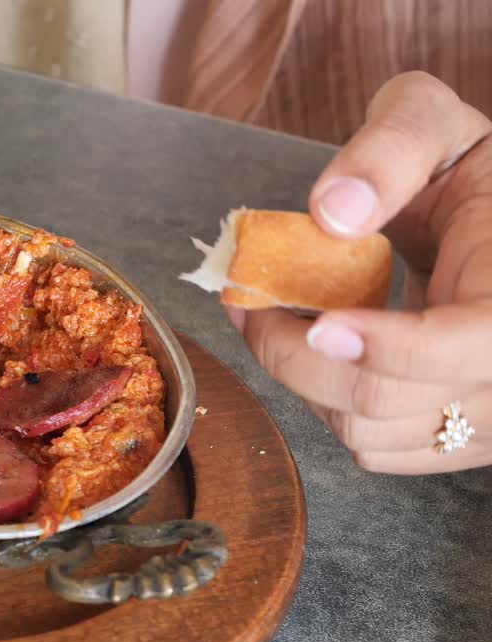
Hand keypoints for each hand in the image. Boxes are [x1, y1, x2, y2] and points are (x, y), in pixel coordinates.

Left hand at [229, 71, 491, 473]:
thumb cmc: (460, 165)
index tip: (319, 322)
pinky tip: (321, 348)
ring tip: (277, 317)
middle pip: (390, 400)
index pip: (475, 344)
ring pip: (370, 432)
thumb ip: (391, 147)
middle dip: (297, 355)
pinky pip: (375, 447)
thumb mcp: (430, 120)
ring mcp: (490, 415)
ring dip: (304, 379)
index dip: (392, 348)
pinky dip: (328, 402)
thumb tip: (333, 212)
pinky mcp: (460, 438)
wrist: (484, 219)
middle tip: (249, 303)